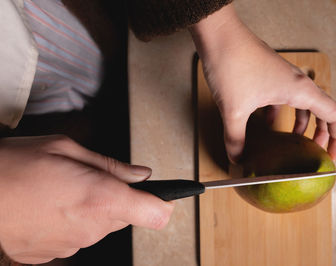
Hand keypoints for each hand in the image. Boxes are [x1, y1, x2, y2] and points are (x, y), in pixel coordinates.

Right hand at [0, 135, 172, 263]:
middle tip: (91, 179)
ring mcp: (72, 246)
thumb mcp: (66, 149)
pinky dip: (72, 223)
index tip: (163, 194)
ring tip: (63, 191)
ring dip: (92, 209)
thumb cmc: (14, 166)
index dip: (163, 201)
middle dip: (117, 197)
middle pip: (126, 215)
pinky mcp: (53, 255)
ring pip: (101, 225)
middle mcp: (92, 228)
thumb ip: (110, 165)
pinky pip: (78, 237)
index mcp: (102, 199)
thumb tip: (140, 174)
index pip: (156, 212)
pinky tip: (50, 207)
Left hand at [190, 4, 335, 161]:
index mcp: (300, 90)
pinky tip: (268, 125)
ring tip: (295, 143)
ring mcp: (284, 78)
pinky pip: (284, 98)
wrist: (219, 35)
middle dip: (321, 134)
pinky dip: (281, 114)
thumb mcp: (234, 110)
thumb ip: (236, 138)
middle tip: (314, 153)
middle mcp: (297, 83)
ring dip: (302, 124)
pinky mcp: (270, 75)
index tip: (332, 156)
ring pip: (303, 104)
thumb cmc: (233, 64)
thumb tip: (237, 157)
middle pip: (322, 111)